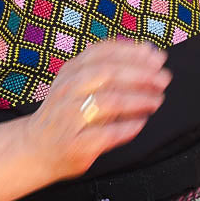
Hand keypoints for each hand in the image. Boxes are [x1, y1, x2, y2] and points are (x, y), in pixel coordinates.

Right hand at [31, 39, 171, 178]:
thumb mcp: (81, 83)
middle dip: (140, 74)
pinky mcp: (76, 143)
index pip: (102, 53)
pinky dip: (127, 127)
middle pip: (107, 74)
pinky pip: (106, 133)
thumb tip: (150, 51)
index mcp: (71, 71)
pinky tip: (141, 123)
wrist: (36, 149)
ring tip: (157, 101)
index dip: (132, 52)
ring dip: (138, 100)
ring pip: (108, 102)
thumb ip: (112, 68)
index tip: (156, 56)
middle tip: (163, 78)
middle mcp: (68, 90)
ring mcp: (69, 117)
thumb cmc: (67, 113)